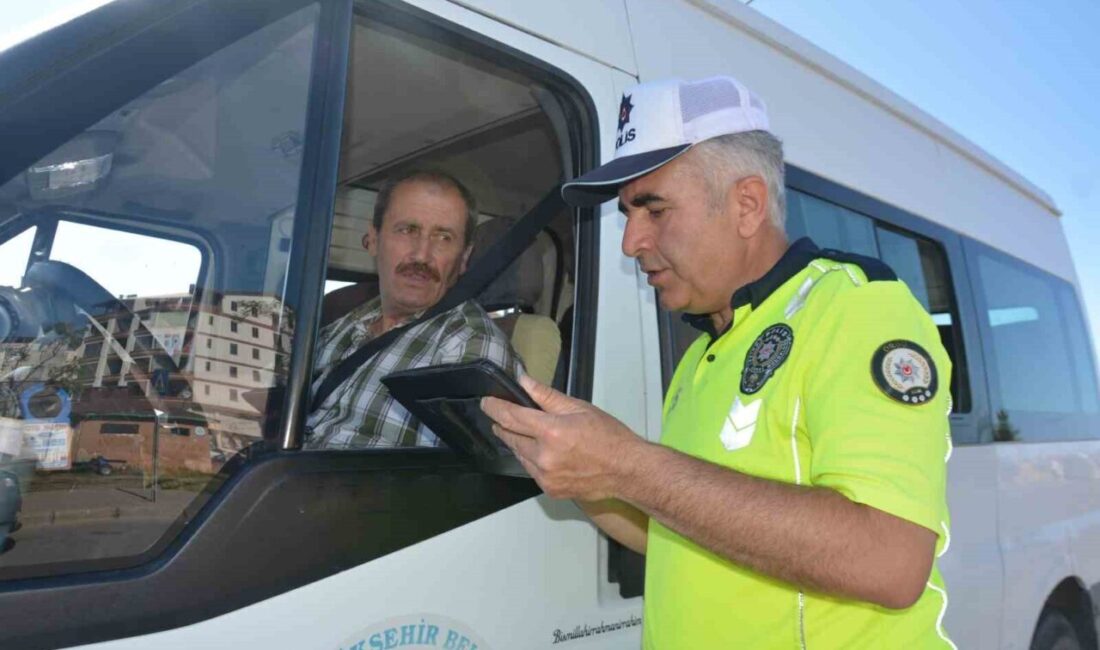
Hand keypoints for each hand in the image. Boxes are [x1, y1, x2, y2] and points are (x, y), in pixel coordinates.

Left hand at [480, 374, 645, 500]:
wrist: (627, 470)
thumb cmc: (608, 437)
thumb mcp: (579, 408)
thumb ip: (547, 397)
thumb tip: (524, 382)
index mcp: (551, 431)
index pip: (511, 417)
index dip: (495, 408)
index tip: (486, 402)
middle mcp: (544, 456)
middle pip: (510, 437)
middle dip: (504, 425)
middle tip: (502, 417)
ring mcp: (545, 476)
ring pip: (519, 455)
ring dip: (518, 443)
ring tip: (526, 434)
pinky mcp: (550, 489)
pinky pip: (532, 471)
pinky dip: (532, 460)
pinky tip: (542, 453)